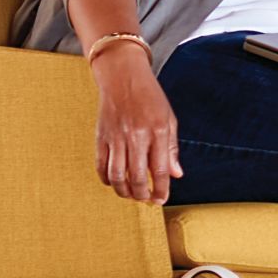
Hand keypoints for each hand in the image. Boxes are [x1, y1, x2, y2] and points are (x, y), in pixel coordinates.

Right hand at [93, 46, 182, 203]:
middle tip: (146, 199)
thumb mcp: (168, 119)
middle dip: (142, 195)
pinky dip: (107, 180)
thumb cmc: (150, 98)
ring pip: (116, 176)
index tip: (160, 200)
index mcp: (157, 131)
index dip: (160, 190)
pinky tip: (115, 182)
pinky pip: (101, 166)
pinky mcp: (101, 137)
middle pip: (136, 177)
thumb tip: (176, 175)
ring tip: (131, 194)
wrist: (123, 77)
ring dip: (124, 192)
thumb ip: (171, 149)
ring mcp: (116, 137)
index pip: (159, 170)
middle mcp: (136, 136)